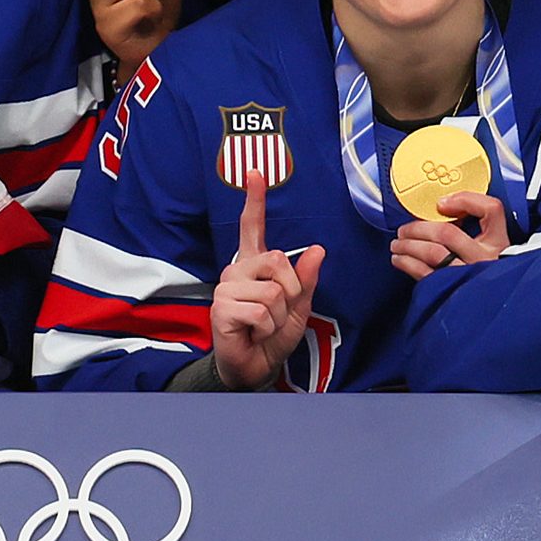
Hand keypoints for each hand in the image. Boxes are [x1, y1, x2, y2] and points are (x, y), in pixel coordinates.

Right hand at [211, 173, 324, 389]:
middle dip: (291, 292)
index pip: (253, 227)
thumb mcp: (298, 307)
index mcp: (254, 266)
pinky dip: (267, 328)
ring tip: (264, 326)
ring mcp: (226, 288)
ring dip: (280, 316)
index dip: (254, 200)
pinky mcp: (221, 308)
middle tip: (277, 313)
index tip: (255, 173)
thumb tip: (318, 249)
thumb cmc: (271, 336)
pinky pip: (262, 311)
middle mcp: (237, 271)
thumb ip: (306, 279)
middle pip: (278, 260)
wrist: (254, 367)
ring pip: (274, 290)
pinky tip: (253, 333)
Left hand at [388, 190, 508, 280]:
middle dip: (419, 228)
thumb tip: (443, 204)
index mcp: (498, 242)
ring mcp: (468, 275)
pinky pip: (426, 275)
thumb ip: (474, 216)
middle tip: (404, 229)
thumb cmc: (484, 266)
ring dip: (409, 245)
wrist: (488, 307)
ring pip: (433, 253)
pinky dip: (408, 264)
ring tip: (398, 244)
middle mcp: (484, 258)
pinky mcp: (452, 291)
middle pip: (448, 233)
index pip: (491, 210)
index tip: (442, 203)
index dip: (465, 201)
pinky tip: (400, 260)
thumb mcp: (490, 241)